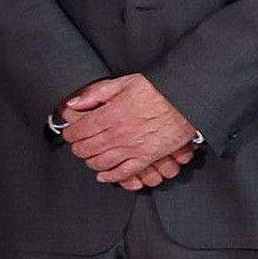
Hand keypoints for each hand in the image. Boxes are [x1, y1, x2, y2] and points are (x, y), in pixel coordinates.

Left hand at [61, 74, 197, 186]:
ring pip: (100, 162)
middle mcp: (118, 134)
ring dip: (90, 161)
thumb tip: (74, 103)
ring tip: (90, 156)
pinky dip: (110, 176)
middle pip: (85, 148)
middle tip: (79, 143)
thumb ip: (97, 92)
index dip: (70, 132)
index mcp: (110, 115)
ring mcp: (132, 148)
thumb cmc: (159, 90)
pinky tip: (104, 174)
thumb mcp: (125, 82)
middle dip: (78, 147)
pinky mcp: (146, 157)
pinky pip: (123, 173)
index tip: (71, 131)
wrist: (187, 101)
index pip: (78, 131)